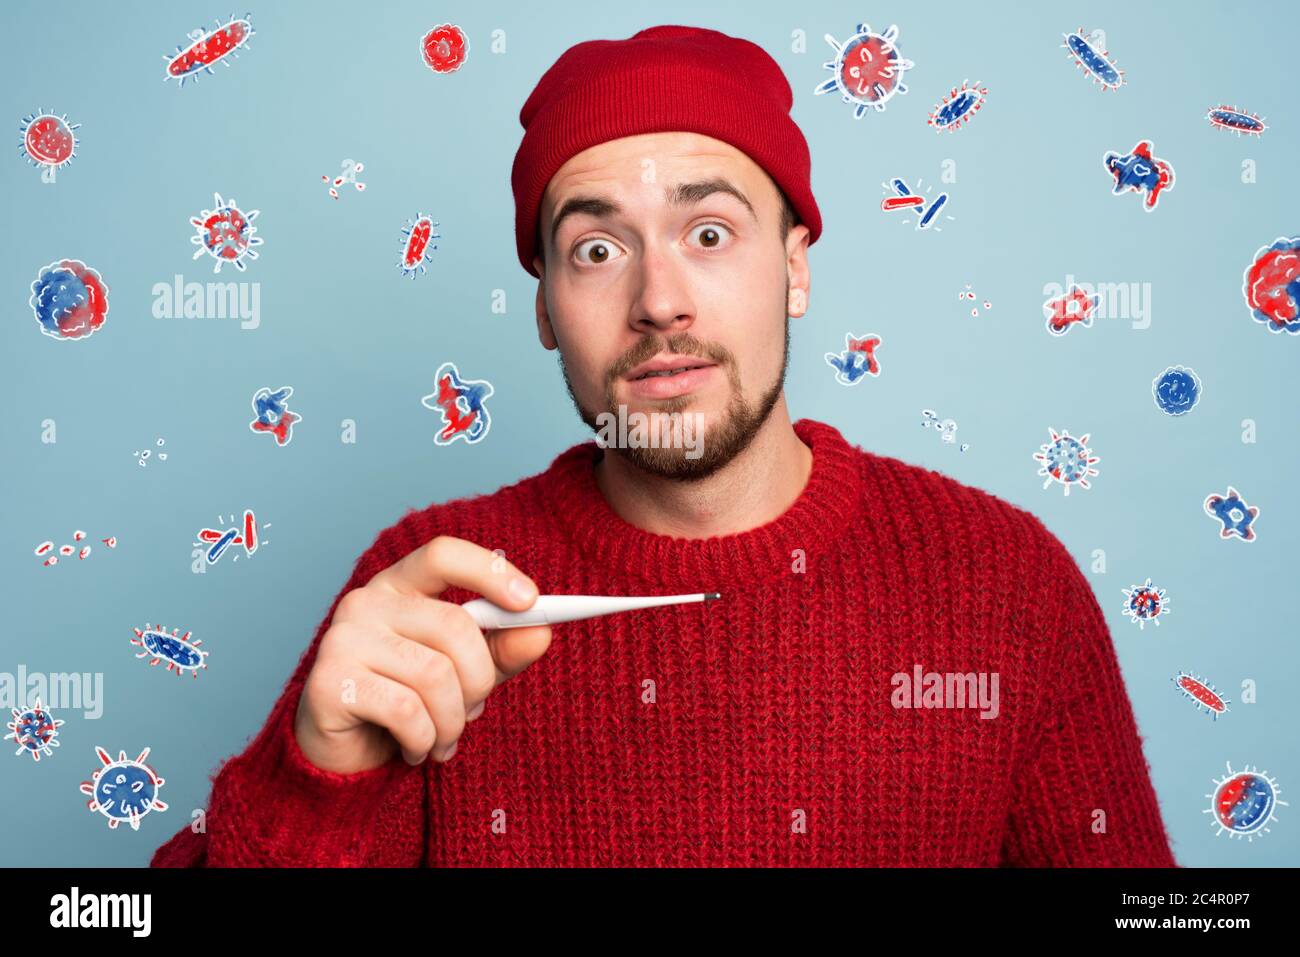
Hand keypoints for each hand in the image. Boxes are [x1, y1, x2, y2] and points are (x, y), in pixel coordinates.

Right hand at [294, 536, 550, 773]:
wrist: (348, 758)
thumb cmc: (410, 702)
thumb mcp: (466, 673)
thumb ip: (502, 649)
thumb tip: (540, 632)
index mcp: (398, 586)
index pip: (443, 555)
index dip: (489, 572)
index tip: (531, 601)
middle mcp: (365, 602)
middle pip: (453, 625)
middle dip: (480, 679)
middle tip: (474, 710)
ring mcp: (342, 639)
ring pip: (435, 674)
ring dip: (453, 720)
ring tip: (444, 738)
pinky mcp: (329, 683)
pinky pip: (407, 710)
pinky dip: (425, 739)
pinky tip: (417, 749)